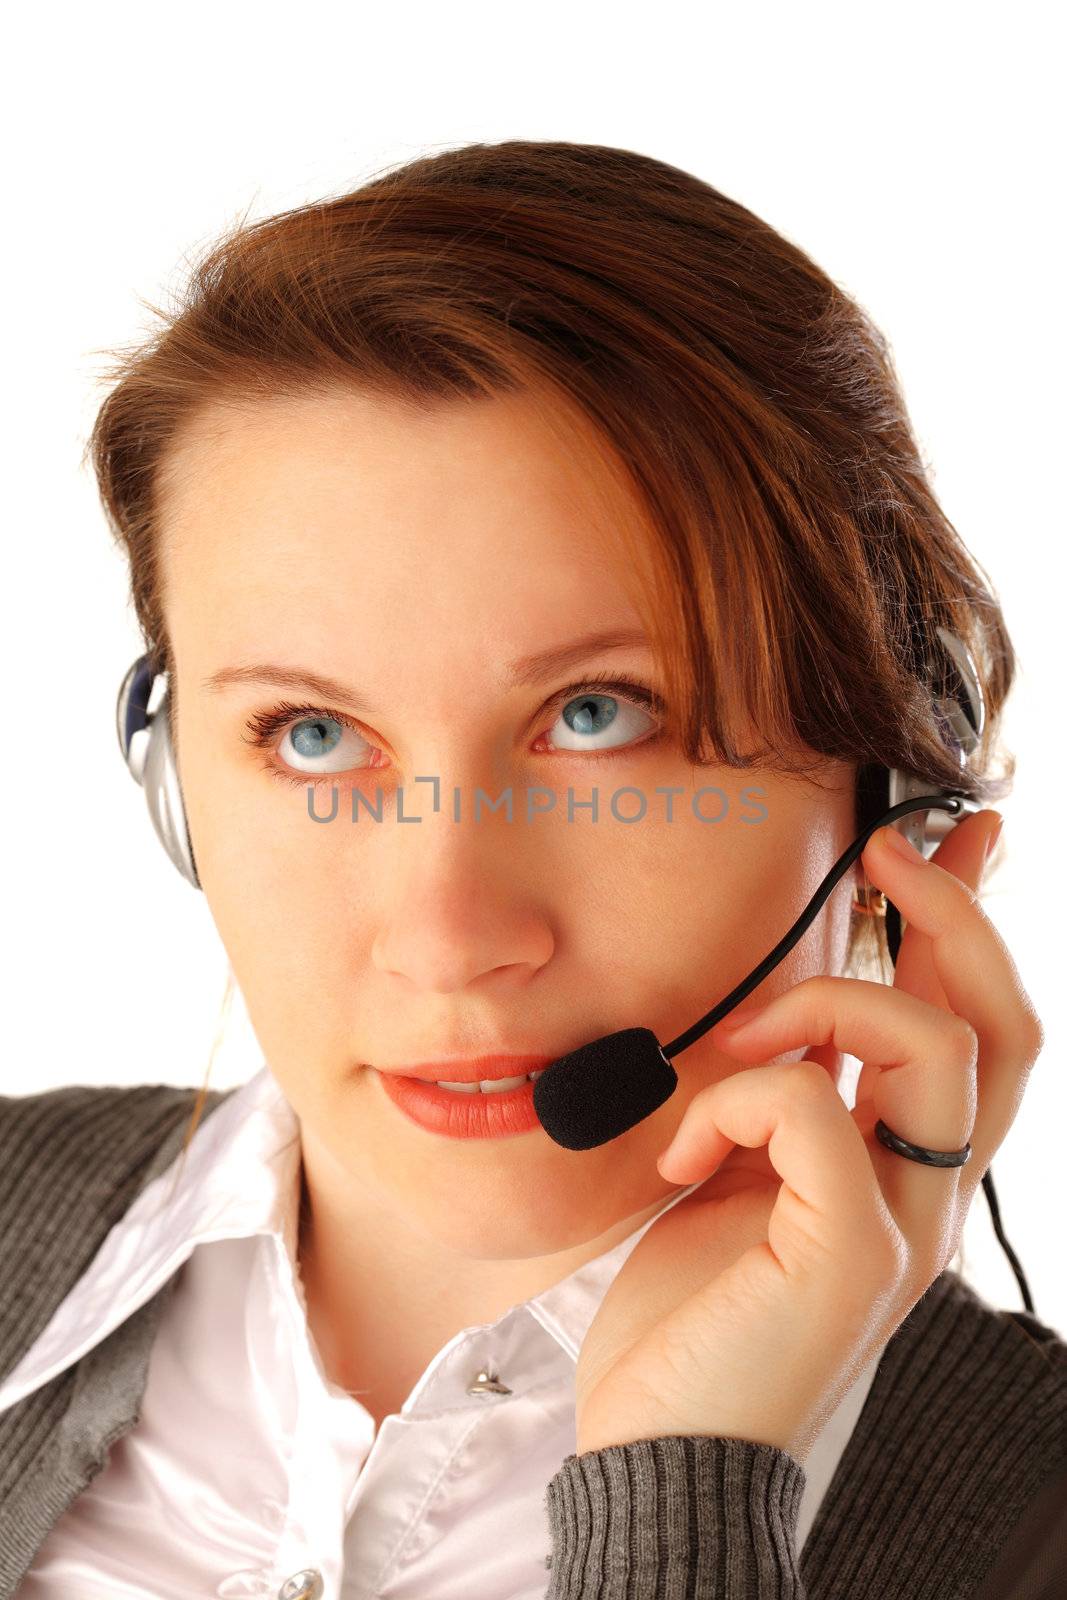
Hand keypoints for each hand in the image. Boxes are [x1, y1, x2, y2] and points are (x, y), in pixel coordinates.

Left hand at [574, 809, 1043, 1462]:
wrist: (661, 1446)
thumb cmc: (698, 1312)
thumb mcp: (749, 1175)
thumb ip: (792, 1100)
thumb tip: (793, 1017)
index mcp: (907, 1174)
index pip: (980, 1030)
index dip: (974, 927)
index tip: (946, 842)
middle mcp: (929, 1197)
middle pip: (1000, 1024)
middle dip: (950, 915)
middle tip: (887, 858)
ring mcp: (903, 1229)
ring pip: (934, 1044)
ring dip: (822, 1002)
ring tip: (735, 1044)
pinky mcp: (850, 1255)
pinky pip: (813, 1108)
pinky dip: (734, 1099)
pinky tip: (684, 1155)